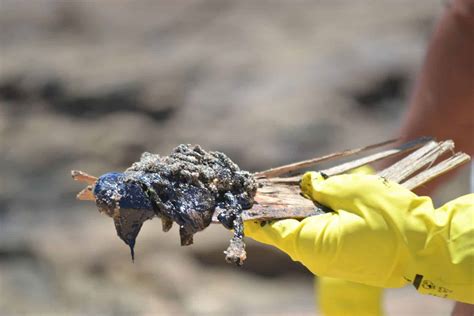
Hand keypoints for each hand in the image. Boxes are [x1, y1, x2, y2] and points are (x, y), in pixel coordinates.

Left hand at [244, 172, 473, 302]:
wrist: (427, 249)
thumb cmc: (390, 219)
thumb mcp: (352, 192)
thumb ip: (322, 187)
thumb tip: (306, 184)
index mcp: (311, 243)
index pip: (269, 229)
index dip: (254, 213)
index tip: (240, 201)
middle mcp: (315, 257)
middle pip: (285, 229)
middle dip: (276, 208)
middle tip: (265, 186)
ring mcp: (330, 261)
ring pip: (303, 232)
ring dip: (296, 212)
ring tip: (288, 190)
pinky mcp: (344, 258)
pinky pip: (320, 237)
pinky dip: (314, 220)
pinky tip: (315, 202)